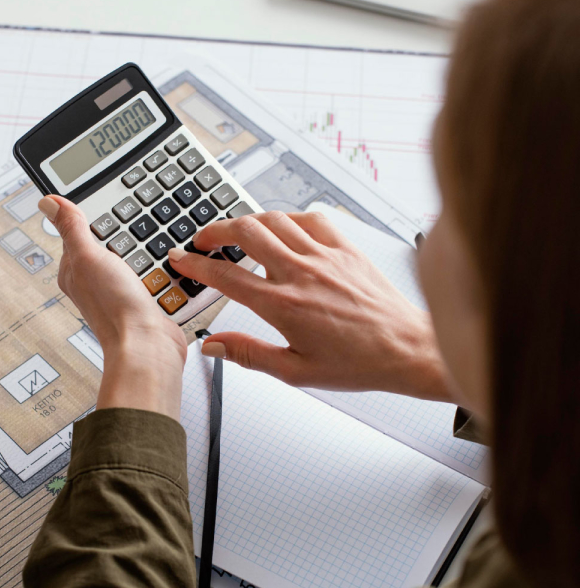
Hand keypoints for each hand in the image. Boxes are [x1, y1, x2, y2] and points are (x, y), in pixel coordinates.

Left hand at [38, 195, 186, 419]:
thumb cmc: (114, 308)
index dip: (98, 218)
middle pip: (114, 242)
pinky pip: (158, 275)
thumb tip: (47, 202)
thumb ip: (71, 228)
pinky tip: (166, 272)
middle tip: (136, 240)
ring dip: (151, 254)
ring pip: (139, 256)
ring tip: (153, 259)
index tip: (114, 210)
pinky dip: (164, 272)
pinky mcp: (145, 299)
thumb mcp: (88, 256)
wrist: (149, 346)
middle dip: (130, 236)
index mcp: (74, 269)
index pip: (82, 231)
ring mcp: (121, 290)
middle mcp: (95, 280)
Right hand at [168, 210, 451, 401]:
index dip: (195, 265)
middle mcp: (300, 273)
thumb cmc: (359, 362)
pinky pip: (311, 218)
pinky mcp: (345, 247)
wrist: (407, 349)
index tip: (181, 259)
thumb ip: (248, 354)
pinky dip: (290, 217)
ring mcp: (323, 255)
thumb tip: (213, 345)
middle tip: (204, 239)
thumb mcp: (295, 370)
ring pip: (274, 219)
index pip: (225, 276)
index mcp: (283, 305)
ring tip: (237, 231)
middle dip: (215, 230)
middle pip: (244, 232)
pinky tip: (285, 227)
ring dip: (248, 221)